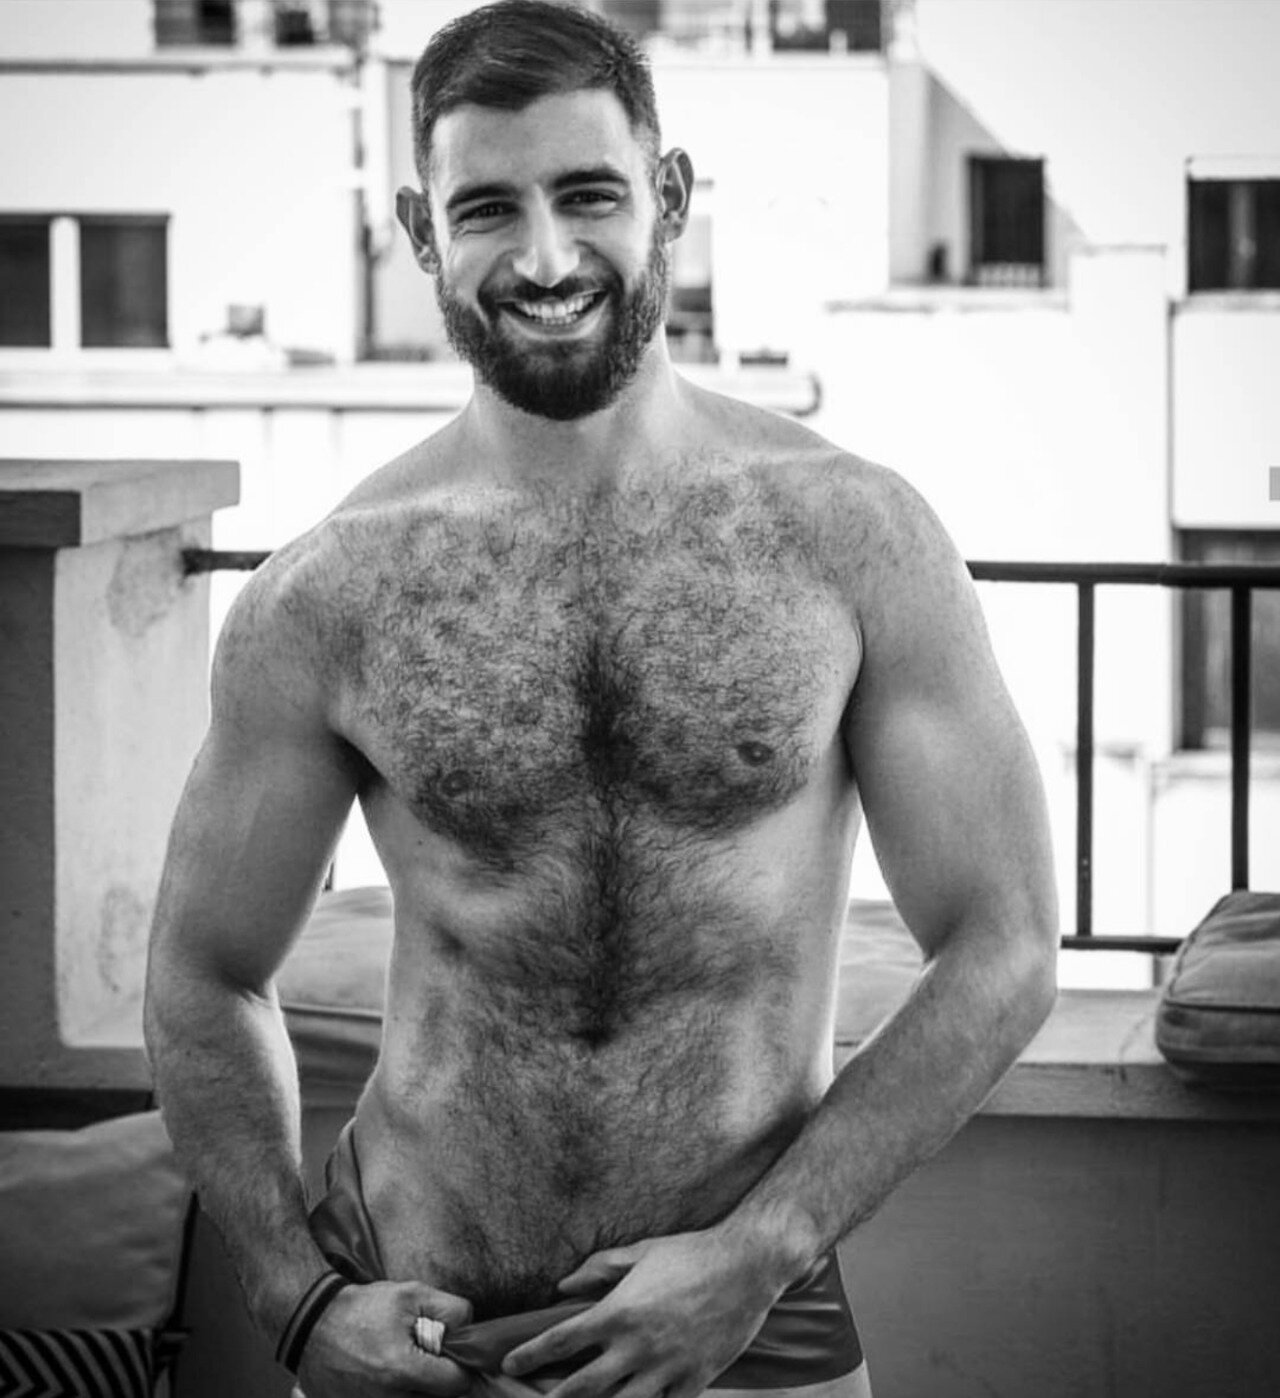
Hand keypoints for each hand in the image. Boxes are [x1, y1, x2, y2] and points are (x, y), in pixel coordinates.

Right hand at [296, 1279, 473, 1396]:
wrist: (311, 1326)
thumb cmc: (361, 1309)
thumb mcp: (410, 1294)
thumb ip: (450, 1308)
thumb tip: (470, 1329)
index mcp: (402, 1370)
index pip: (456, 1384)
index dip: (461, 1366)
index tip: (451, 1353)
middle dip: (439, 1379)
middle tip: (425, 1356)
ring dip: (419, 1388)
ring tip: (404, 1365)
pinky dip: (399, 1393)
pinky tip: (386, 1375)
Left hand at [501, 1231, 781, 1397]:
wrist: (746, 1266)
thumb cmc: (690, 1253)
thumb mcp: (640, 1253)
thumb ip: (599, 1269)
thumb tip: (563, 1287)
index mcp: (618, 1311)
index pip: (560, 1341)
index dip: (529, 1355)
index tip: (508, 1364)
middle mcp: (636, 1346)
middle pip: (582, 1386)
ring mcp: (666, 1368)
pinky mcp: (694, 1380)